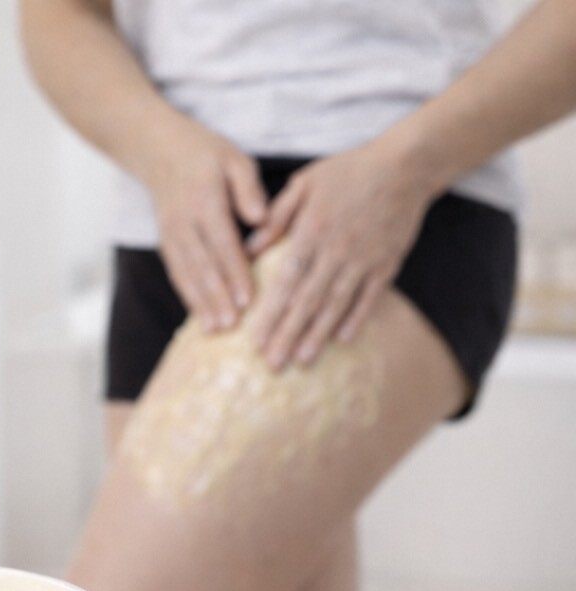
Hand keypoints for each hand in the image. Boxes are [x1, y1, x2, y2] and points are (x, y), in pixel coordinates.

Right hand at [144, 117, 268, 330]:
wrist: (158, 151)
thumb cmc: (207, 155)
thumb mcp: (234, 158)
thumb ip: (248, 188)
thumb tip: (261, 218)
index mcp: (204, 198)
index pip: (222, 241)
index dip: (235, 272)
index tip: (248, 298)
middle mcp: (184, 221)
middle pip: (202, 264)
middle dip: (217, 297)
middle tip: (232, 324)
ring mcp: (171, 235)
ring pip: (187, 275)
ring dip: (201, 304)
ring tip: (216, 329)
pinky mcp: (165, 244)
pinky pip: (177, 274)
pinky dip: (189, 298)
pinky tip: (202, 318)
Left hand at [245, 140, 435, 368]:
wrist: (406, 164)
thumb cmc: (347, 173)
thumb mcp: (304, 184)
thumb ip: (275, 217)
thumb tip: (247, 250)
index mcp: (312, 230)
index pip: (286, 280)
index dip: (271, 312)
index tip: (255, 339)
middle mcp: (337, 249)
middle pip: (308, 299)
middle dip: (289, 334)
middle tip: (272, 363)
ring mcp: (364, 258)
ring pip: (337, 303)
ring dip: (319, 334)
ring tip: (302, 360)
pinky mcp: (387, 263)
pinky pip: (370, 296)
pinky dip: (357, 317)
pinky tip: (343, 340)